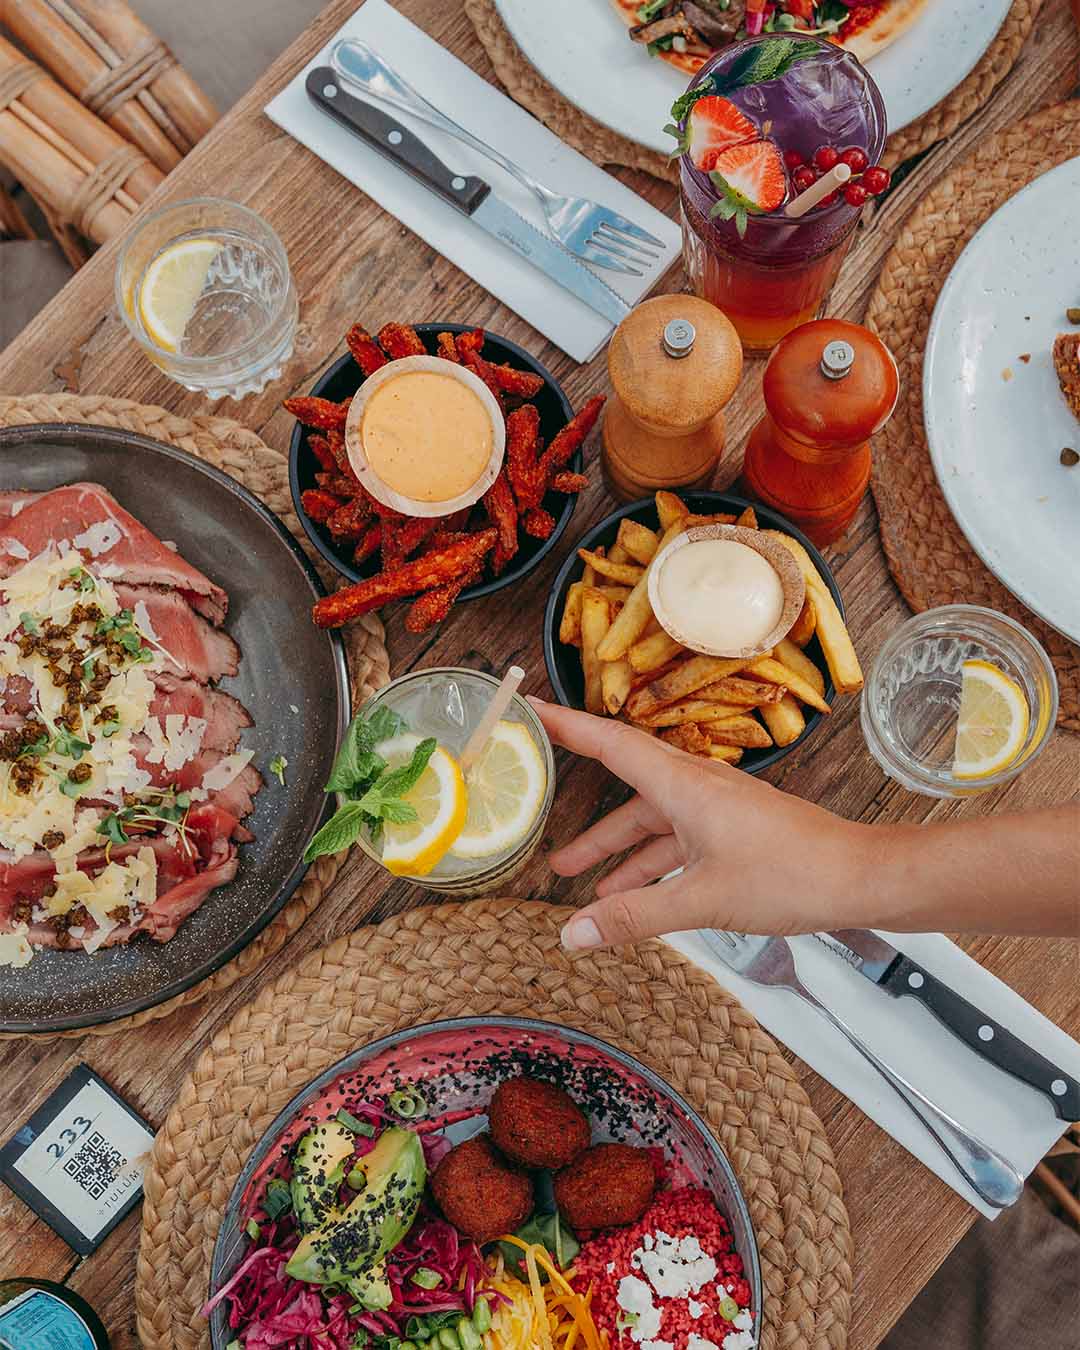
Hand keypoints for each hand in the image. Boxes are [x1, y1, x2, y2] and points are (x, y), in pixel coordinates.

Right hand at [530, 698, 871, 949]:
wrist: (862, 877)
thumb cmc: (792, 876)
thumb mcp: (702, 901)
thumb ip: (633, 917)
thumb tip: (571, 935)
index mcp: (684, 786)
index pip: (610, 745)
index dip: (566, 726)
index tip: (529, 710)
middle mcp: (697, 788)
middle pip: (625, 789)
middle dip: (580, 808)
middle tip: (537, 805)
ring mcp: (718, 810)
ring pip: (652, 824)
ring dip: (616, 852)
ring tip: (578, 882)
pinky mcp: (734, 832)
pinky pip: (678, 843)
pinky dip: (652, 867)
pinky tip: (634, 897)